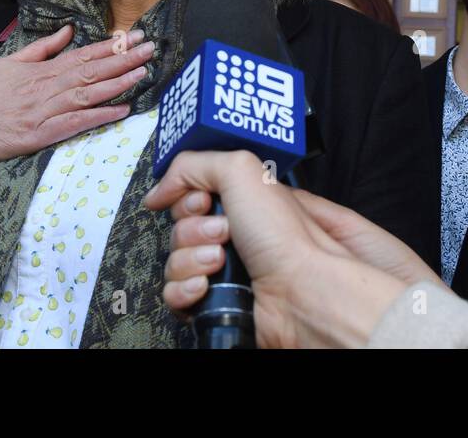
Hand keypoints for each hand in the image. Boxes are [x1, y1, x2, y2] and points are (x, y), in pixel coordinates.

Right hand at [0, 26, 155, 178]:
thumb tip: (68, 31)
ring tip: (144, 72)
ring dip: (118, 83)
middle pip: (91, 70)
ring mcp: (42, 112)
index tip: (134, 36)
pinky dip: (99, 116)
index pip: (82, 54)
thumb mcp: (7, 64)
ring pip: (88, 94)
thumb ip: (41, 49)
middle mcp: (44, 88)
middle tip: (151, 47)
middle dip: (124, 58)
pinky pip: (75, 124)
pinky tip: (121, 110)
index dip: (111, 46)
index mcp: (38, 70)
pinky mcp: (38, 136)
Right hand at [143, 151, 416, 347]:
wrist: (303, 297)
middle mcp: (235, 237)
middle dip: (193, 227)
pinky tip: (207, 285)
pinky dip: (185, 289)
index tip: (200, 199)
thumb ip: (197, 163)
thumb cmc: (289, 238)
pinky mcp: (215, 304)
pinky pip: (175, 294)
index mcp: (245, 203)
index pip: (193, 194)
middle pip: (180, 227)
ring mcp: (224, 273)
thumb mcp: (243, 170)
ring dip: (192, 258)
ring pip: (175, 261)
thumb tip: (164, 183)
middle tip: (222, 231)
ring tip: (221, 260)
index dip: (188, 195)